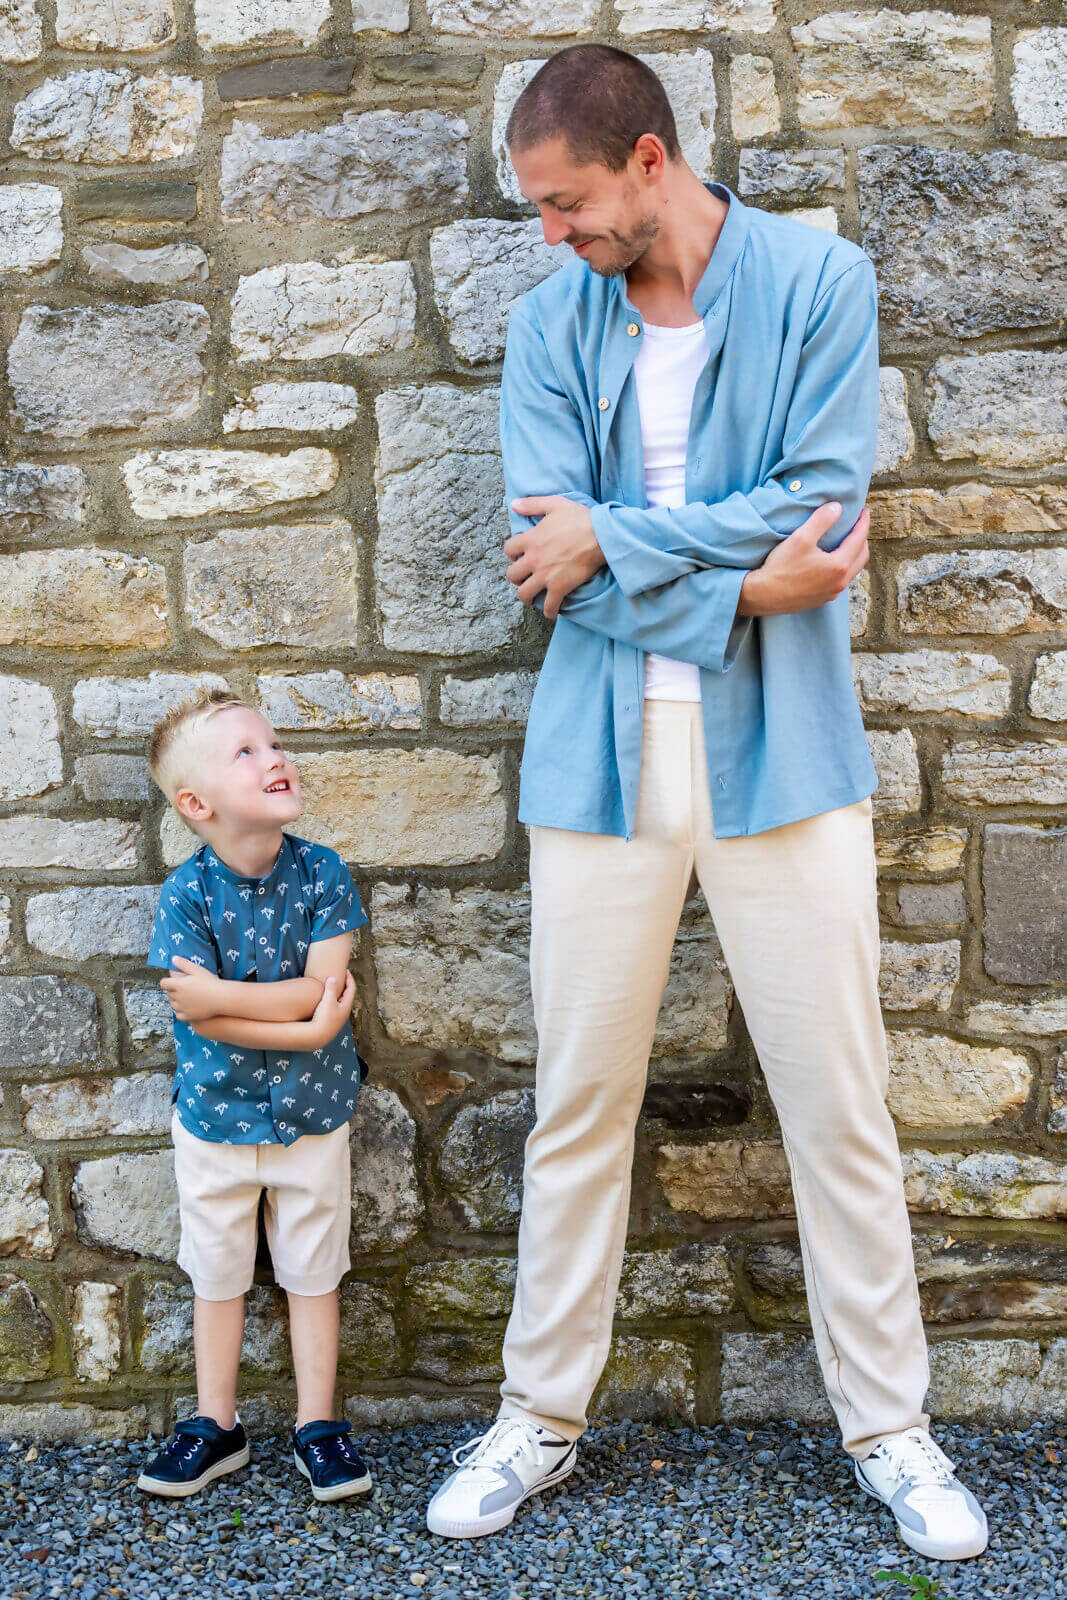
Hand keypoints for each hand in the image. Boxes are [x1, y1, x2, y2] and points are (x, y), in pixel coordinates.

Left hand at [160, 956, 222, 1021]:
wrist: (222, 998)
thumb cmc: (211, 983)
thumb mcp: (197, 970)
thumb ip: (184, 964)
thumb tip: (173, 959)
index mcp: (178, 985)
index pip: (163, 983)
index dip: (167, 981)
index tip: (172, 981)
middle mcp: (178, 997)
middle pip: (168, 993)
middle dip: (173, 990)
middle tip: (184, 987)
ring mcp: (182, 1008)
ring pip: (172, 1004)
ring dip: (176, 1001)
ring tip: (186, 997)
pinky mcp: (187, 1016)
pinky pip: (178, 1015)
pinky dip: (181, 1011)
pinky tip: (187, 1007)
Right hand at [308, 970, 355, 1046]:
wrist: (318, 1036)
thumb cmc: (324, 1018)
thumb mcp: (328, 1001)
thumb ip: (331, 989)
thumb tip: (333, 978)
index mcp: (346, 1005)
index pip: (352, 988)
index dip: (350, 978)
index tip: (346, 971)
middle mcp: (345, 1011)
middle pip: (348, 995)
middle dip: (345, 985)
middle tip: (341, 976)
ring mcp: (339, 1017)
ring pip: (342, 1001)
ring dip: (339, 992)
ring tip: (333, 986)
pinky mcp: (332, 1021)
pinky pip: (336, 1006)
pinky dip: (334, 999)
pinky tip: (327, 999)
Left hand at [505, 496, 604, 618]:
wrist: (601, 535)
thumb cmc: (580, 518)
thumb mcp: (555, 504)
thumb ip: (532, 504)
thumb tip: (514, 504)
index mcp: (530, 539)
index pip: (508, 550)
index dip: (512, 553)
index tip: (520, 555)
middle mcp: (533, 560)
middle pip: (512, 576)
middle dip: (517, 577)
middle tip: (525, 577)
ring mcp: (545, 576)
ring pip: (524, 594)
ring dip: (527, 596)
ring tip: (532, 596)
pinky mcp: (560, 587)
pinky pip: (549, 606)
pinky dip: (549, 612)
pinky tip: (551, 612)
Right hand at [738, 503, 869, 616]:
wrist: (763, 596)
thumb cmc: (781, 568)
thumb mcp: (801, 538)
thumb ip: (822, 520)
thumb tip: (837, 507)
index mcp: (839, 565)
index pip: (859, 539)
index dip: (863, 523)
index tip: (864, 511)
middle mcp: (839, 582)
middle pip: (862, 556)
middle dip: (862, 538)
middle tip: (858, 525)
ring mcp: (831, 593)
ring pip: (852, 571)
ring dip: (854, 554)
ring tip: (847, 542)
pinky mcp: (821, 599)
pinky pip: (840, 581)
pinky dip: (844, 568)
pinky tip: (832, 562)